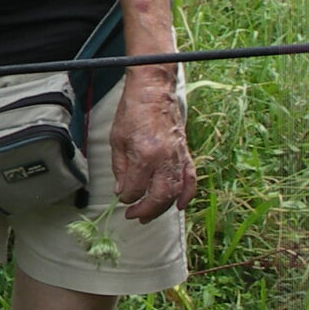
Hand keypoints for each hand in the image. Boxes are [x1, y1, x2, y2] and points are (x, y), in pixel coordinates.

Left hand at [109, 66, 195, 220]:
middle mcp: (164, 159)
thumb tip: (122, 191)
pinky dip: (187, 194)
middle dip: (145, 210)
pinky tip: (180, 206)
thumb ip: (120, 168)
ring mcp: (178, 157)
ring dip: (163, 207)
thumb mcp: (117, 140)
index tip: (121, 198)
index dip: (127, 197)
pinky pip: (191, 179)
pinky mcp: (186, 153)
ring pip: (175, 191)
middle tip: (133, 216)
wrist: (153, 93)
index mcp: (144, 155)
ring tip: (149, 215)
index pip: (136, 188)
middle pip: (159, 196)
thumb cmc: (132, 113)